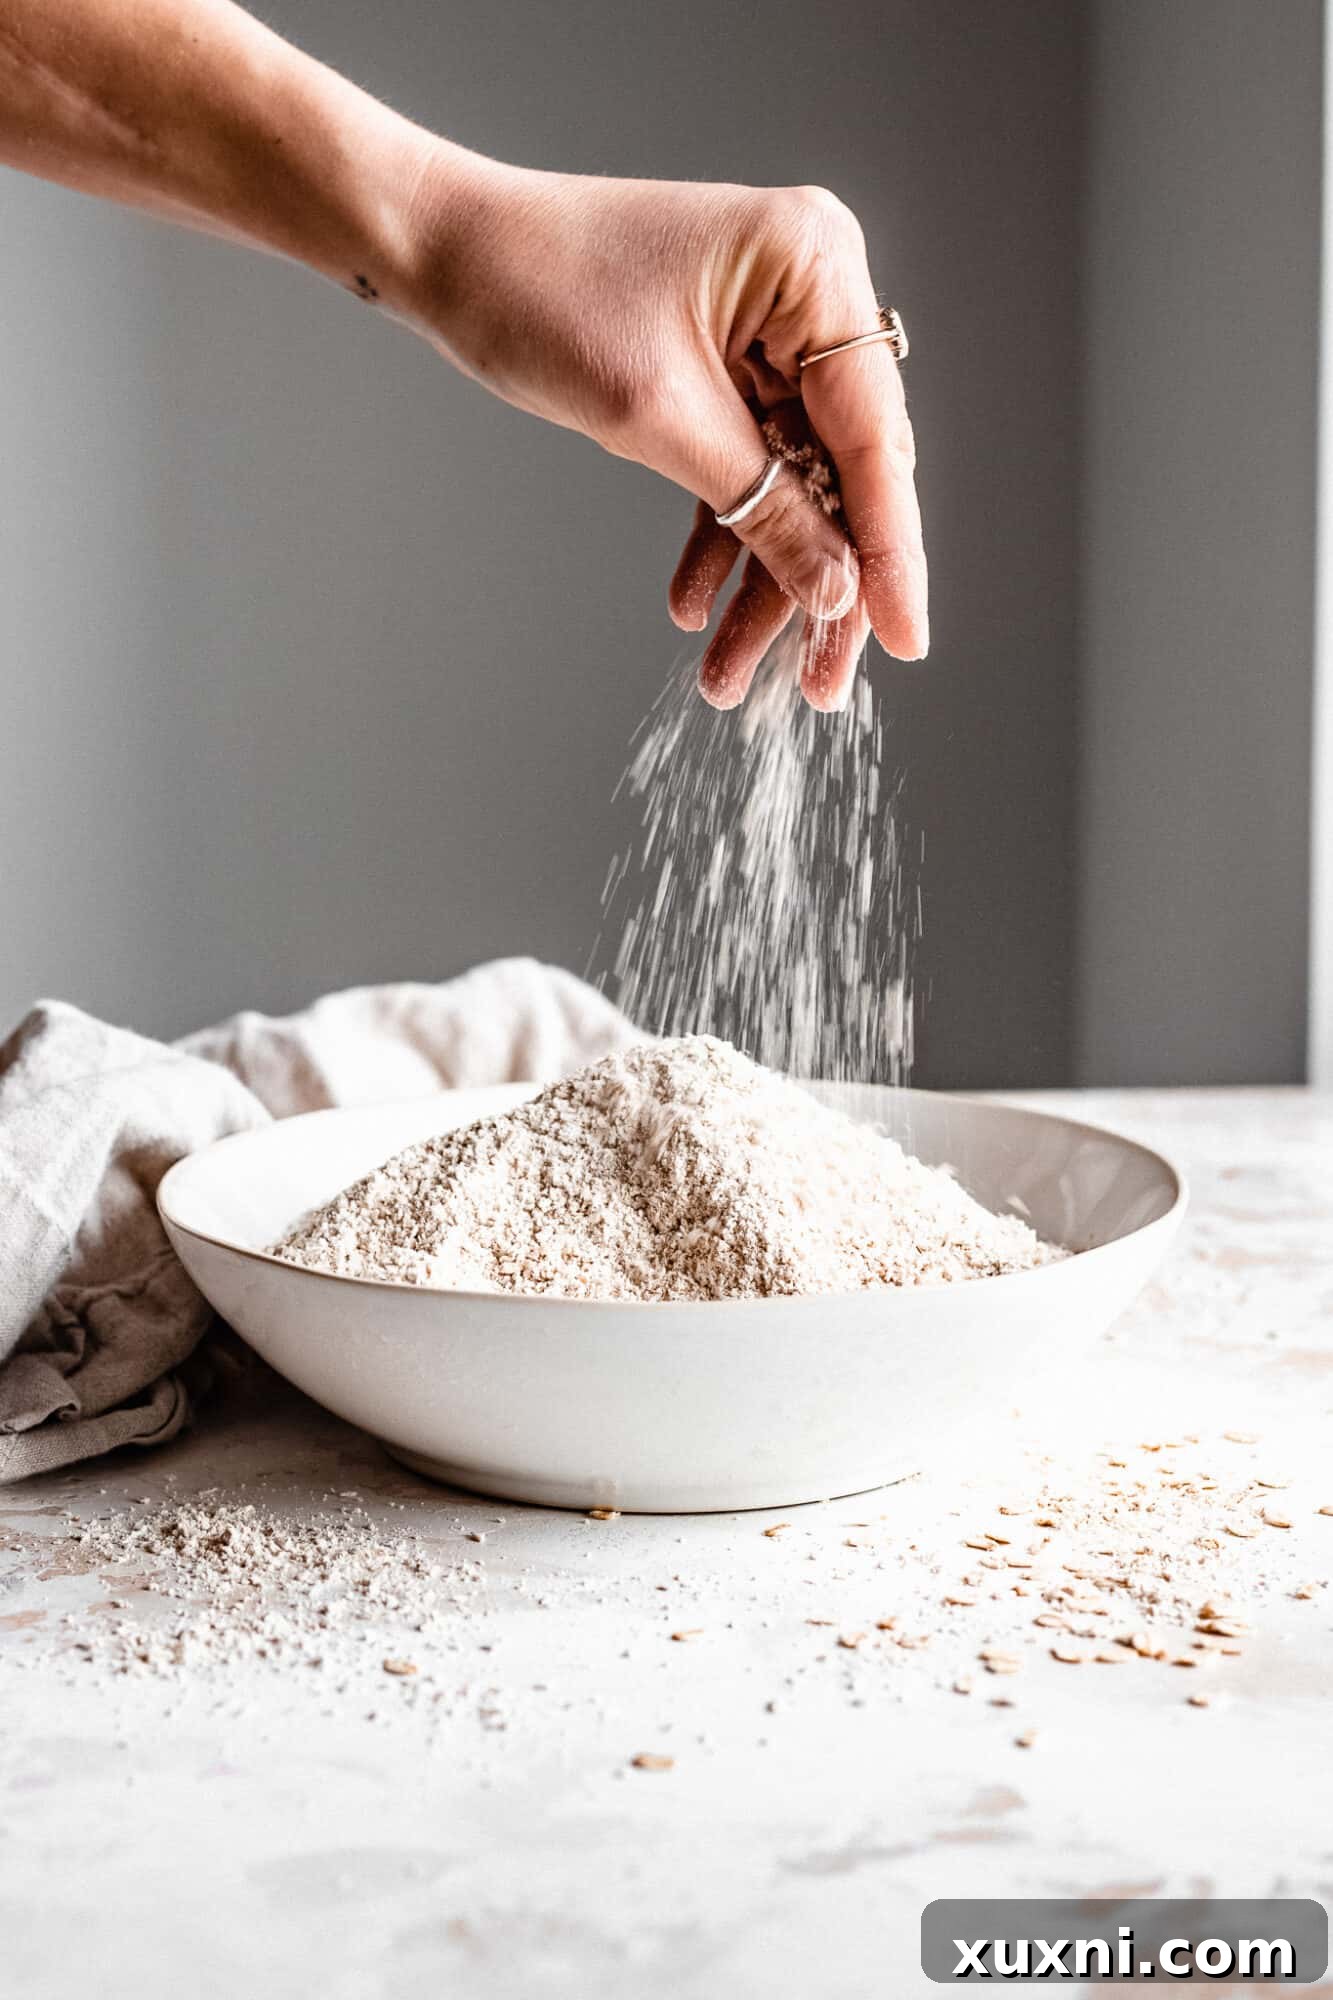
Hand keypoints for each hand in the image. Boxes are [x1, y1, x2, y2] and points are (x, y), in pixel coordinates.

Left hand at [401, 156, 927, 709]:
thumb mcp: (660, 422)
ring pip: (794, 483)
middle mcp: (810, 290)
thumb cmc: (540, 294)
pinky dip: (723, 535)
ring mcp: (772, 326)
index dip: (890, 554)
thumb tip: (837, 593)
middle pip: (843, 470)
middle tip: (818, 687)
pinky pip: (748, 466)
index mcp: (814, 267)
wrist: (449, 252)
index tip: (907, 642)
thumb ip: (762, 509)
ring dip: (763, 580)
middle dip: (820, 584)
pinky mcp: (731, 360)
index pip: (875, 439)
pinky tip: (693, 605)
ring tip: (728, 675)